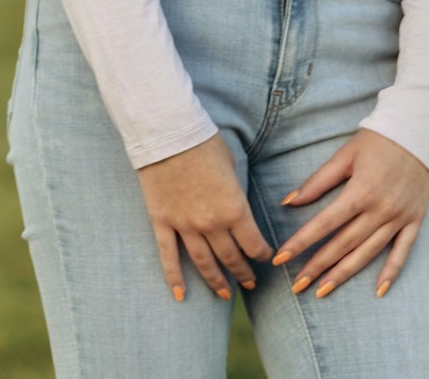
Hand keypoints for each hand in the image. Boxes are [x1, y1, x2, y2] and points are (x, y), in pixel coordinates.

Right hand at [137, 132, 272, 301]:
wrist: (168, 132)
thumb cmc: (204, 143)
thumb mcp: (231, 166)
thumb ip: (234, 193)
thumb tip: (236, 206)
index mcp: (234, 208)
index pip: (253, 243)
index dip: (262, 254)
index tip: (265, 257)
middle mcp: (211, 223)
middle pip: (230, 257)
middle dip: (242, 272)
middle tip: (250, 282)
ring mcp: (185, 225)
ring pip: (203, 263)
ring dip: (216, 281)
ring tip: (224, 294)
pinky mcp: (162, 222)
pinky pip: (169, 257)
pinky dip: (175, 278)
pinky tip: (181, 296)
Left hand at [271, 128, 428, 298]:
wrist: (418, 131)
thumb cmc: (377, 140)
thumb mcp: (345, 155)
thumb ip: (318, 181)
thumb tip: (289, 201)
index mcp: (361, 190)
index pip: (325, 223)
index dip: (301, 242)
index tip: (281, 258)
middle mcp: (380, 209)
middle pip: (344, 244)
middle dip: (317, 266)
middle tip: (296, 286)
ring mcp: (399, 217)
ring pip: (368, 253)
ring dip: (344, 274)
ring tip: (322, 291)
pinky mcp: (414, 220)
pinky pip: (403, 251)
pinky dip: (391, 272)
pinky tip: (378, 291)